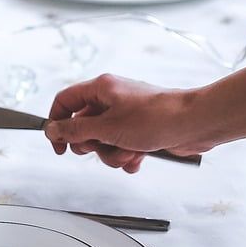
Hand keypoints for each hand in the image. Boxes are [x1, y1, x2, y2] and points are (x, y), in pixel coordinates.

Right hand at [44, 74, 215, 172]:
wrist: (193, 124)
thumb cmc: (155, 118)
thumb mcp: (107, 127)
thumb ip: (75, 130)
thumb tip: (52, 129)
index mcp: (101, 89)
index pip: (65, 101)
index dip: (57, 124)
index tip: (59, 146)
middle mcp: (112, 100)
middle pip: (84, 127)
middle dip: (92, 145)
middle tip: (101, 146)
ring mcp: (127, 116)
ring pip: (104, 142)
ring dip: (113, 154)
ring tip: (129, 152)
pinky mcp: (140, 131)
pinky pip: (122, 148)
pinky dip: (128, 157)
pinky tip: (139, 157)